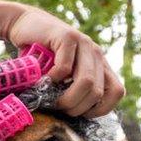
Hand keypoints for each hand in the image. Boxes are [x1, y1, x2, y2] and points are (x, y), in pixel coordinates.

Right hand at [6, 7, 124, 117]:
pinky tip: (42, 80)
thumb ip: (70, 88)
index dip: (99, 109)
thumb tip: (72, 116)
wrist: (24, 24)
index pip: (116, 92)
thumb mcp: (60, 75)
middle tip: (58, 109)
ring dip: (66, 98)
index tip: (78, 113)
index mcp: (100, 64)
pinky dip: (52, 79)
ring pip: (86, 81)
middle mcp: (96, 53)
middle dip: (77, 107)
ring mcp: (84, 43)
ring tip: (51, 100)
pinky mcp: (67, 36)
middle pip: (98, 91)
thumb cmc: (39, 56)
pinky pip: (65, 67)